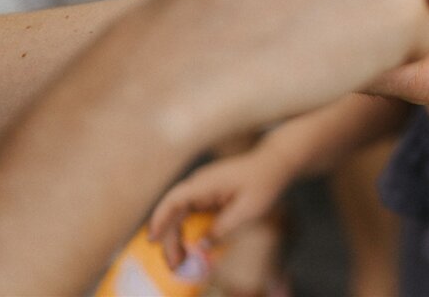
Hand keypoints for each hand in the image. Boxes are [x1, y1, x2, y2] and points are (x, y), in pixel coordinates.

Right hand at [147, 151, 286, 269]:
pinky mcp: (208, 196)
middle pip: (175, 212)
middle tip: (174, 264)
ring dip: (177, 237)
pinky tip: (190, 248)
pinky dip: (188, 231)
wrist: (275, 164)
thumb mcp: (248, 208)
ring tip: (179, 262)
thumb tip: (202, 245)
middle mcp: (200, 184)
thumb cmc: (264, 182)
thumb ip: (225, 226)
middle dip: (170, 238)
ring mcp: (203, 190)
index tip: (153, 239)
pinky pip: (191, 215)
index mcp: (207, 183)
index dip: (161, 219)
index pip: (175, 199)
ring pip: (181, 215)